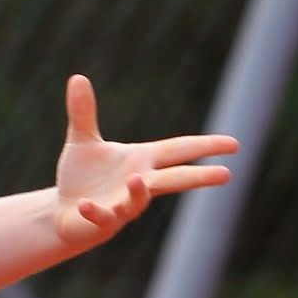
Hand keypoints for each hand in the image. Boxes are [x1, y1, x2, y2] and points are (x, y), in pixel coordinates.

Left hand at [55, 74, 238, 247]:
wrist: (63, 212)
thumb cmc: (82, 177)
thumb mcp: (82, 141)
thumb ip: (83, 112)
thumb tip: (77, 77)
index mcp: (142, 161)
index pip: (179, 150)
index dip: (205, 145)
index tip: (235, 144)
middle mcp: (138, 183)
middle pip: (174, 179)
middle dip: (199, 177)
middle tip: (226, 175)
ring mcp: (122, 205)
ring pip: (138, 201)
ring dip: (138, 192)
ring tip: (136, 179)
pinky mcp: (99, 221)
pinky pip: (101, 216)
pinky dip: (96, 211)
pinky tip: (86, 205)